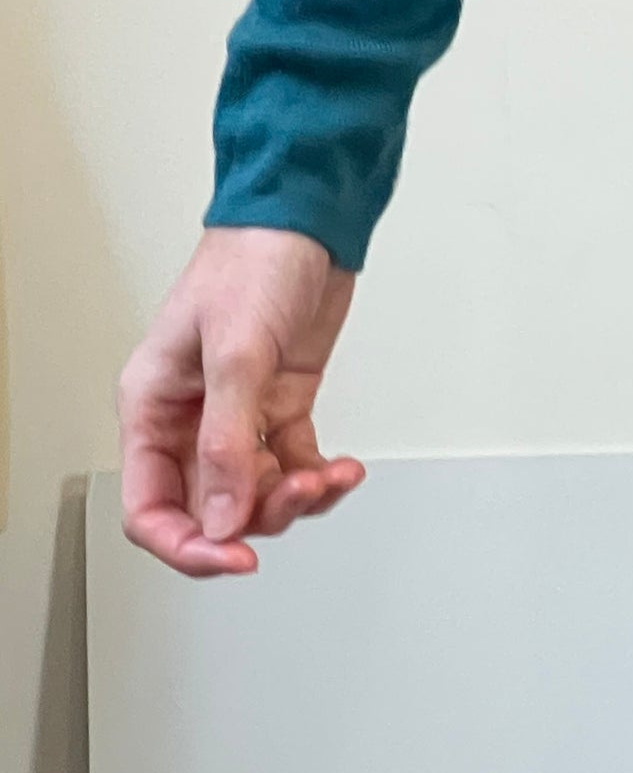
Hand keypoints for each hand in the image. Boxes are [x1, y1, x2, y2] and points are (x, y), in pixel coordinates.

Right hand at [118, 226, 364, 576]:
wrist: (307, 214)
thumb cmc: (254, 258)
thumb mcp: (236, 350)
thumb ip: (228, 440)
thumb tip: (224, 519)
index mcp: (154, 406)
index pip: (151, 506)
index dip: (188, 545)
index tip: (234, 558)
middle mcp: (191, 417)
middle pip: (210, 508)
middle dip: (256, 515)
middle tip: (299, 494)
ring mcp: (239, 412)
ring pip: (255, 492)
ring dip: (295, 497)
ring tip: (329, 478)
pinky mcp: (282, 403)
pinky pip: (292, 463)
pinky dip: (318, 476)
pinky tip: (342, 469)